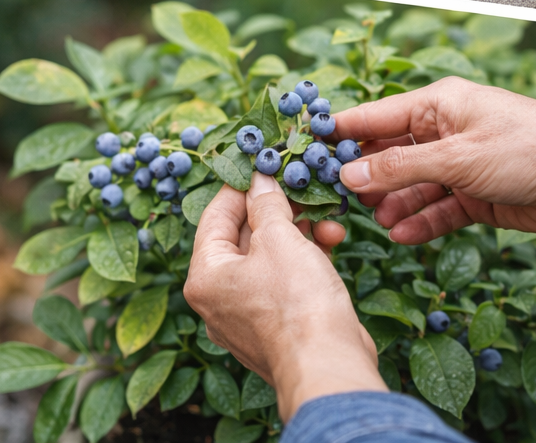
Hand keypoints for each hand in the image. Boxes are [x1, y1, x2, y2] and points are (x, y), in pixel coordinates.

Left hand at [184, 174, 383, 421]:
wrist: (329, 368)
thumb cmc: (297, 304)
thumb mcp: (280, 240)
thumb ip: (267, 205)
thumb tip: (260, 180)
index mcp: (203, 276)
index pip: (214, 218)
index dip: (238, 189)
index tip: (259, 168)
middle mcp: (217, 298)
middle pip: (241, 239)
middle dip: (275, 212)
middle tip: (298, 189)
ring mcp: (245, 316)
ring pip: (267, 260)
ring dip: (296, 234)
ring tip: (326, 218)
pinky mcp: (275, 327)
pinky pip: (283, 283)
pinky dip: (303, 261)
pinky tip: (331, 241)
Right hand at [334, 77, 535, 244]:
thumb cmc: (529, 149)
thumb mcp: (457, 157)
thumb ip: (399, 168)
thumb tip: (348, 175)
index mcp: (437, 105)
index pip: (373, 117)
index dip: (338, 133)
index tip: (304, 150)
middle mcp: (444, 132)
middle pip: (388, 154)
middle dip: (364, 176)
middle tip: (338, 197)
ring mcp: (460, 165)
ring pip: (411, 185)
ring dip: (392, 203)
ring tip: (376, 220)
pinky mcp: (476, 196)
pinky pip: (438, 209)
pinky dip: (421, 222)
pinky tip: (403, 234)